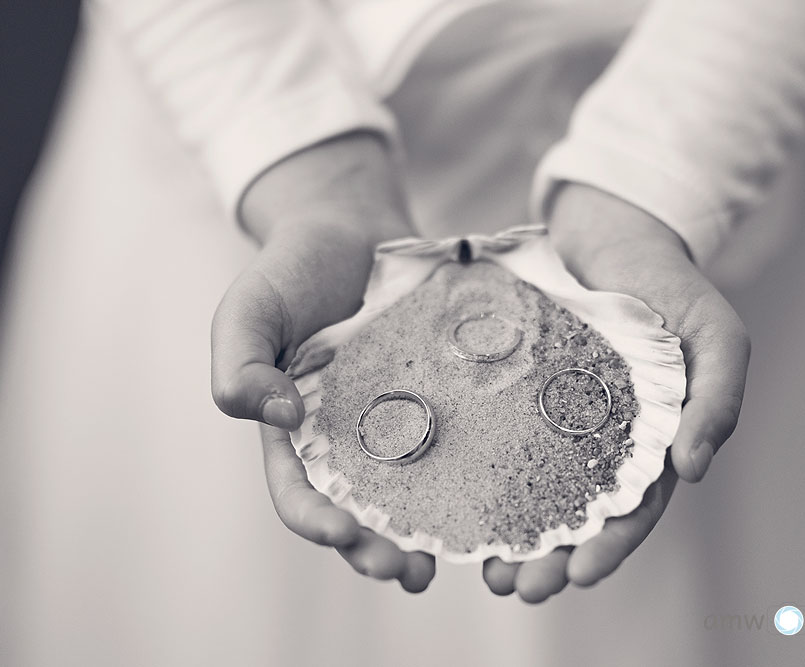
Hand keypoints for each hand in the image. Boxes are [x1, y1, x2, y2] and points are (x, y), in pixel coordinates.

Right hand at [211, 133, 434, 591]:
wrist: (348, 227)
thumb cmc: (291, 269)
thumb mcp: (250, 308)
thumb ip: (240, 361)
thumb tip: (273, 418)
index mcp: (293, 433)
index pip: (298, 492)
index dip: (316, 521)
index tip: (341, 534)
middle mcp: (346, 439)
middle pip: (359, 509)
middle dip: (378, 547)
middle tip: (407, 571)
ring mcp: (394, 421)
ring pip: (411, 490)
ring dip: (427, 530)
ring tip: (453, 557)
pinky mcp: (438, 399)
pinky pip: (455, 441)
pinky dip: (469, 475)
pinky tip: (497, 492)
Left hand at [481, 183, 749, 601]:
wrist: (614, 230)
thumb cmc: (673, 283)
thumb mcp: (715, 333)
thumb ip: (718, 398)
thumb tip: (693, 473)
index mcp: (656, 440)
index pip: (636, 507)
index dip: (611, 547)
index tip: (578, 576)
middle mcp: (605, 439)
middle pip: (579, 514)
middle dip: (552, 558)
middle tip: (516, 589)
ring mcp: (560, 418)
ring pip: (537, 490)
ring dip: (515, 535)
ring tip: (486, 572)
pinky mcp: (521, 393)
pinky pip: (501, 440)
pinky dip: (486, 478)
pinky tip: (462, 505)